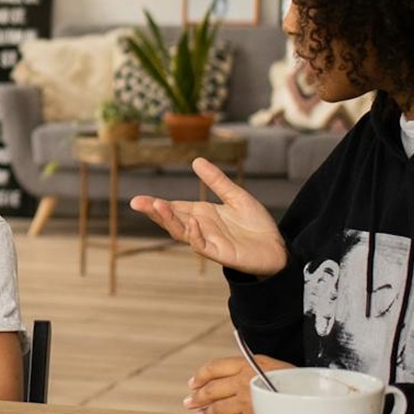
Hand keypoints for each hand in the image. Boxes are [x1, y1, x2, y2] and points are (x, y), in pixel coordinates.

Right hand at [130, 157, 287, 276]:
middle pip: (172, 220)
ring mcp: (209, 241)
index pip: (174, 208)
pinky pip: (202, 245)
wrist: (276, 247)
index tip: (138, 199)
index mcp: (202, 214)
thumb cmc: (256, 225)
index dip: (156, 204)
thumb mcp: (236, 196)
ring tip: (158, 206)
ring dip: (170, 221)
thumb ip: (217, 181)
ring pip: (183, 233)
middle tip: (137, 202)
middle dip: (155, 211)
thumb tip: (196, 160)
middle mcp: (201, 228)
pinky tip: (192, 222)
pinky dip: (195, 234)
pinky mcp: (220, 253)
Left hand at [183, 353, 294, 413]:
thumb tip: (233, 377)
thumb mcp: (273, 366)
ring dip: (206, 413)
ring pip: (218, 409)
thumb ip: (252, 369)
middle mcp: (244, 381)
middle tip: (189, 402)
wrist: (311, 400)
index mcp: (250, 363)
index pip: (215, 367)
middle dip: (198, 396)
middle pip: (212, 389)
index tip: (193, 383)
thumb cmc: (296, 382)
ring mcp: (247, 402)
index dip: (201, 375)